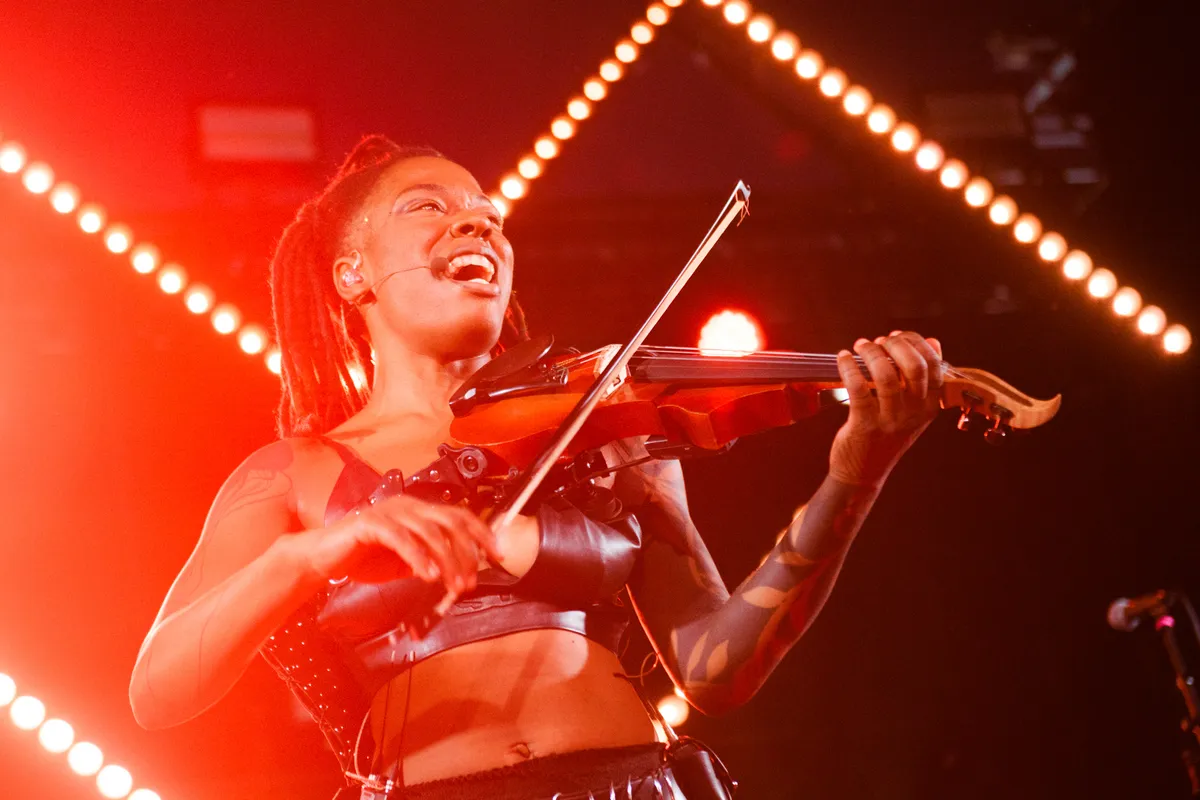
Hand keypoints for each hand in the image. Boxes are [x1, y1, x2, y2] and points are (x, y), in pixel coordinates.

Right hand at [299, 494, 500, 595]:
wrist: (323, 558)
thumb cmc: (365, 559)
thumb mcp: (406, 563)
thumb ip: (430, 562)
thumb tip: (459, 574)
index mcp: (419, 511)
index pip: (459, 516)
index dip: (482, 533)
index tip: (498, 554)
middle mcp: (408, 505)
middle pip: (450, 522)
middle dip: (466, 552)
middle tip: (471, 581)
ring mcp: (390, 511)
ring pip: (429, 532)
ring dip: (446, 560)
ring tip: (453, 584)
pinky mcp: (370, 523)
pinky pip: (400, 538)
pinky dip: (417, 556)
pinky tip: (427, 575)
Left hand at [830, 331, 943, 487]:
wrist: (862, 473)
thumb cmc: (886, 435)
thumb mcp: (912, 411)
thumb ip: (923, 380)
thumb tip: (933, 342)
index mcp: (928, 407)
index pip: (934, 366)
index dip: (916, 343)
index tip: (898, 337)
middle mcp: (913, 413)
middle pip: (914, 366)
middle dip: (896, 345)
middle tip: (879, 341)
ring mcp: (889, 420)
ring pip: (886, 374)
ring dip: (871, 353)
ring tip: (861, 346)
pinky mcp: (865, 424)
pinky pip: (858, 388)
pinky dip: (849, 367)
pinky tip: (843, 358)